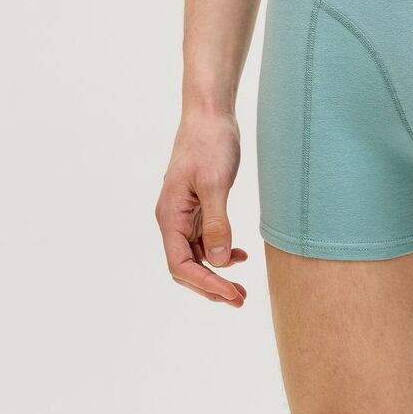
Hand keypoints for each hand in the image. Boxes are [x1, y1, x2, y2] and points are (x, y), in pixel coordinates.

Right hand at [155, 108, 248, 305]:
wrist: (210, 113)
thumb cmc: (210, 143)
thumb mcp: (215, 184)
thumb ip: (216, 224)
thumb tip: (217, 262)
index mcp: (170, 216)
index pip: (181, 264)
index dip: (206, 283)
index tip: (232, 293)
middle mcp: (173, 219)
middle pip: (186, 266)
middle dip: (211, 286)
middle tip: (240, 300)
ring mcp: (185, 213)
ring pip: (197, 255)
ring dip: (217, 273)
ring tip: (242, 288)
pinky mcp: (198, 205)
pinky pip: (205, 239)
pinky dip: (221, 251)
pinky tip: (240, 255)